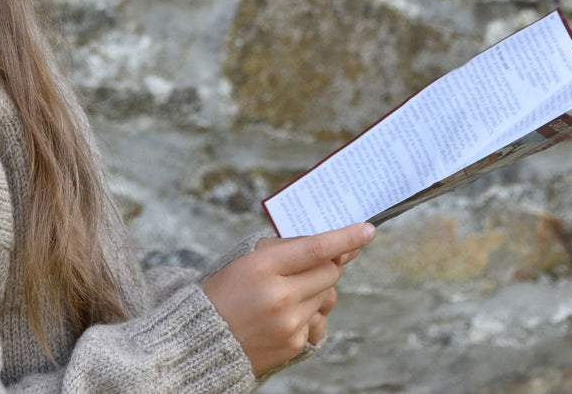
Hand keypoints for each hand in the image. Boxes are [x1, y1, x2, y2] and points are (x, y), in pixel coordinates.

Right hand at [202, 222, 374, 375]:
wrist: (204, 338)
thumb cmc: (225, 291)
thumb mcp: (246, 259)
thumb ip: (286, 249)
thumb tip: (332, 249)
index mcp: (262, 267)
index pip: (316, 248)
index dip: (345, 238)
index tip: (367, 229)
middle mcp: (279, 296)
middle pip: (330, 272)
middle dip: (329, 263)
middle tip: (316, 261)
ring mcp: (290, 323)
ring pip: (327, 295)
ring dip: (315, 288)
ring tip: (287, 293)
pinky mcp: (295, 343)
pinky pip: (317, 318)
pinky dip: (307, 311)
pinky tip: (283, 314)